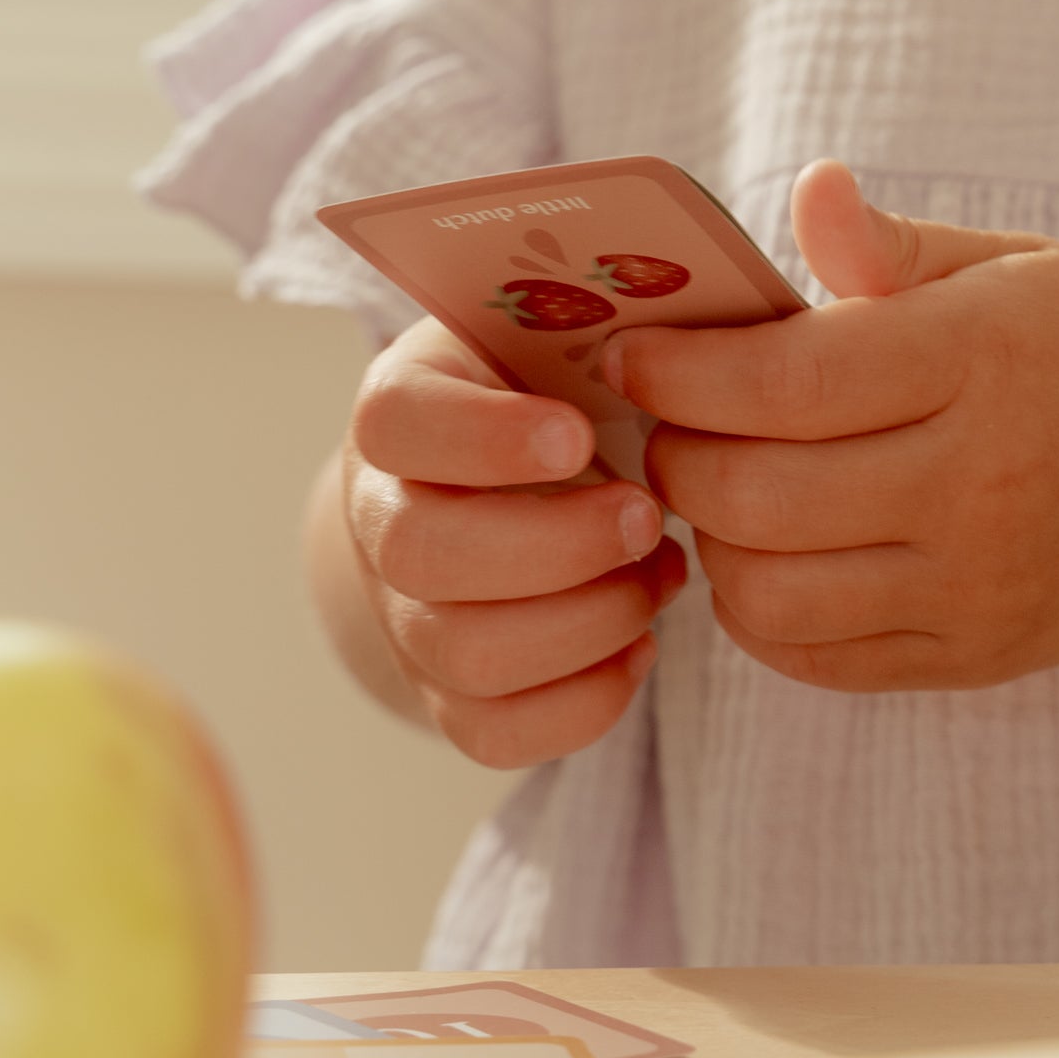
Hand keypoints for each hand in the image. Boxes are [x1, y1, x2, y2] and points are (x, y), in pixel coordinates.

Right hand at [338, 317, 686, 764]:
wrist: (490, 489)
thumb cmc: (543, 394)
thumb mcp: (548, 335)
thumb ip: (590, 323)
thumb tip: (678, 333)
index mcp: (400, 409)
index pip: (398, 422)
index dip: (484, 437)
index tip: (579, 435)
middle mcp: (380, 518)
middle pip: (425, 555)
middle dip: (556, 546)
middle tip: (648, 517)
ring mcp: (404, 618)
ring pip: (465, 654)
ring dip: (588, 621)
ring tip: (661, 574)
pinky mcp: (447, 696)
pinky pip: (495, 734)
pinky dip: (585, 699)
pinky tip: (639, 643)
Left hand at [605, 161, 1058, 692]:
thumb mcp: (1006, 264)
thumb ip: (887, 245)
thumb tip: (808, 189)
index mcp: (983, 357)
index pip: (785, 383)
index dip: (679, 373)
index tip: (630, 355)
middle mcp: (983, 481)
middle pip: (756, 496)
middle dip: (675, 455)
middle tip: (664, 421)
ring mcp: (979, 583)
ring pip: (768, 593)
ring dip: (709, 541)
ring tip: (718, 486)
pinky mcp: (975, 654)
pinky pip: (815, 657)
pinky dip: (760, 611)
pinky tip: (770, 552)